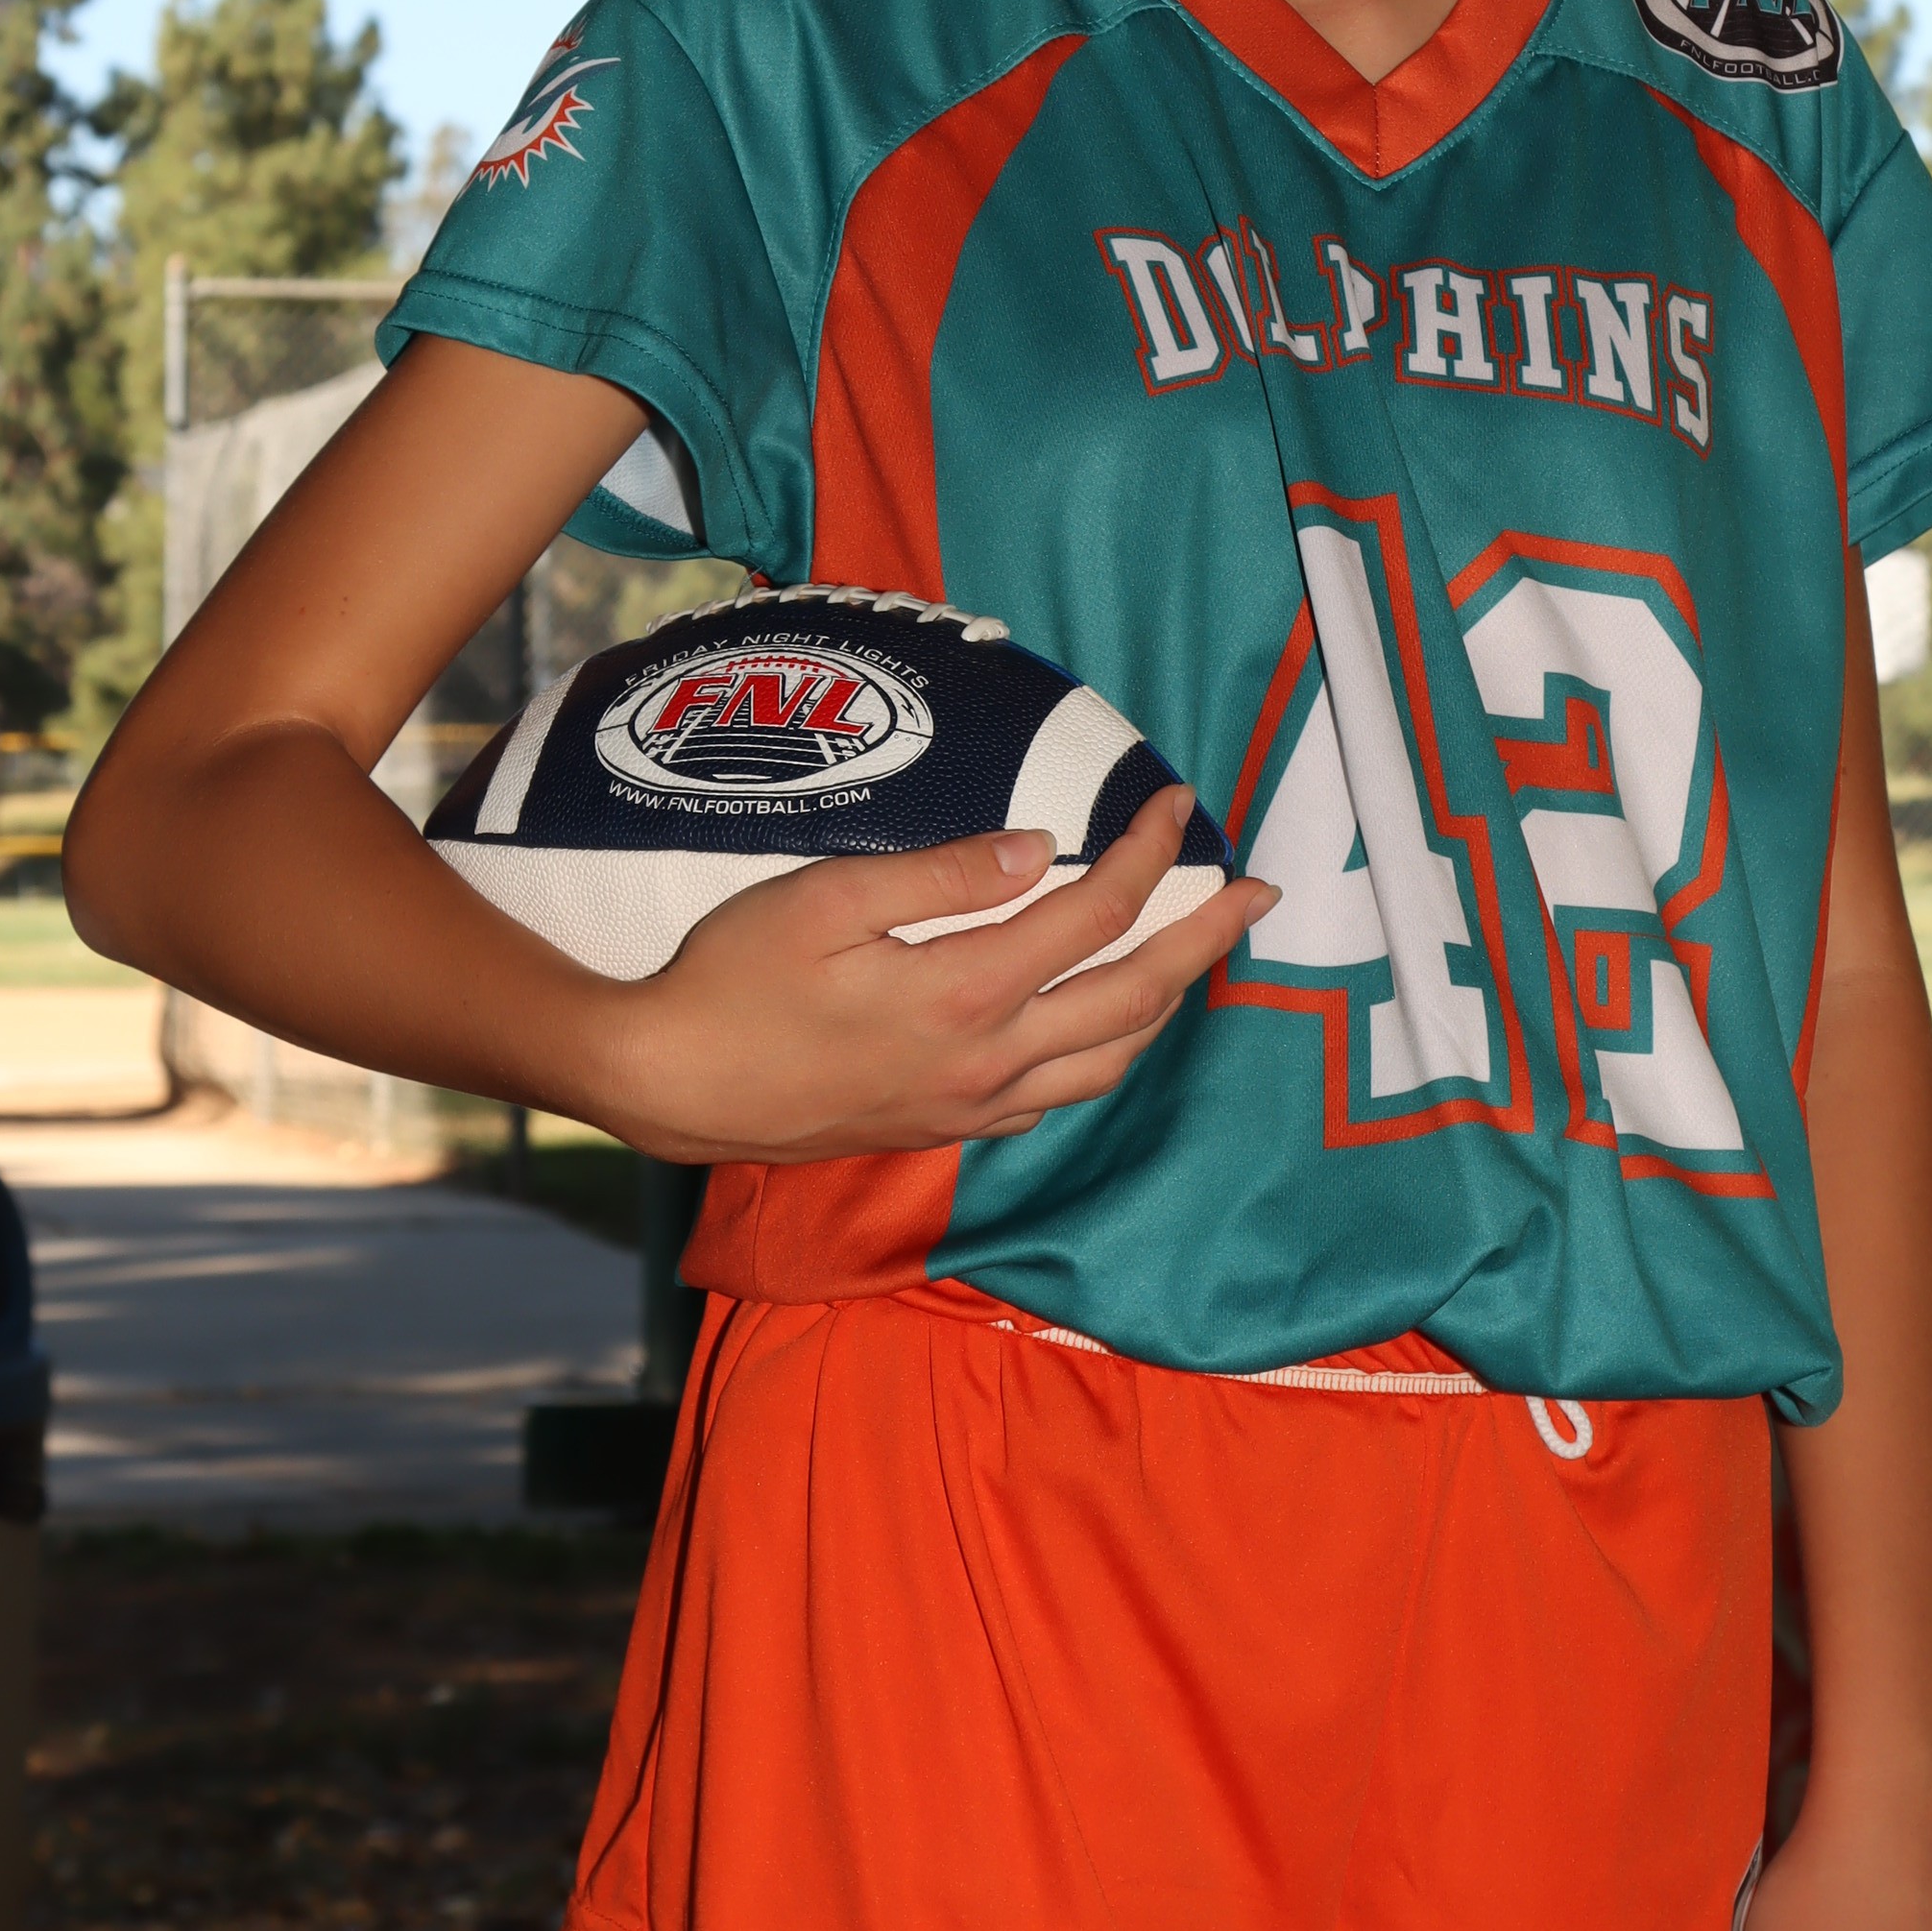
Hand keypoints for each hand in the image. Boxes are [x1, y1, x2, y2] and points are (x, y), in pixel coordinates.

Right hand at [594, 782, 1274, 1166]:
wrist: (672, 1087)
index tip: (1175, 803)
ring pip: (1112, 1059)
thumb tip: (1036, 847)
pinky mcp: (948, 1127)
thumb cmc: (731, 979)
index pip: (1094, 913)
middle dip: (1207, 937)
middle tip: (1259, 893)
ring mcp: (972, 1104)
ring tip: (1199, 954)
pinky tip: (1108, 1021)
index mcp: (963, 991)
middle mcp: (986, 1059)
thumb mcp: (823, 898)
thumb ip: (938, 872)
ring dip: (1169, 1001)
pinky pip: (1061, 1094)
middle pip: (1136, 995)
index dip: (1147, 853)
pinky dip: (1110, 1050)